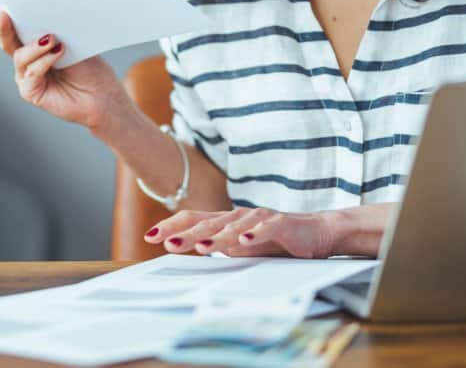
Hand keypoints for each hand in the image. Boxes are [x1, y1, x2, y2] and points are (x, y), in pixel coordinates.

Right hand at [0, 10, 129, 131]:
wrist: (102, 95)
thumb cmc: (89, 68)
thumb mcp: (72, 42)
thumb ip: (54, 32)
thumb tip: (44, 15)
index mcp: (33, 45)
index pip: (15, 30)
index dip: (8, 19)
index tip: (5, 8)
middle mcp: (27, 61)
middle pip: (8, 43)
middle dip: (6, 28)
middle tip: (5, 16)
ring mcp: (27, 77)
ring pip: (21, 57)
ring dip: (36, 46)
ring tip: (52, 39)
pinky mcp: (31, 92)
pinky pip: (31, 74)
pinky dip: (43, 61)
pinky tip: (57, 52)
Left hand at [142, 203, 395, 257]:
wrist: (316, 232)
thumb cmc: (276, 241)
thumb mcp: (242, 248)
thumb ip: (219, 247)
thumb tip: (191, 250)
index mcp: (227, 222)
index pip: (194, 220)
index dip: (172, 226)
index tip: (150, 236)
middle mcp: (239, 216)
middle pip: (208, 222)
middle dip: (186, 233)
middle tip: (166, 243)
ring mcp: (260, 218)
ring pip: (234, 225)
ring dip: (217, 236)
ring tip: (202, 247)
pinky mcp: (281, 222)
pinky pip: (266, 227)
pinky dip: (255, 234)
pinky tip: (244, 242)